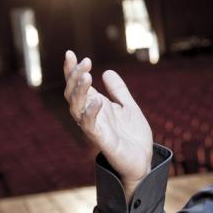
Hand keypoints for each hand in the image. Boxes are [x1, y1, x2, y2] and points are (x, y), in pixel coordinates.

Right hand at [63, 51, 152, 195]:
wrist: (143, 160)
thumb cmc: (133, 136)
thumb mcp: (129, 107)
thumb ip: (119, 91)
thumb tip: (107, 71)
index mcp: (95, 106)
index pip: (77, 85)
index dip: (71, 70)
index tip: (69, 52)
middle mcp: (90, 115)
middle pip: (72, 93)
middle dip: (74, 76)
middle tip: (85, 62)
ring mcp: (94, 128)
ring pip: (75, 108)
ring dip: (79, 91)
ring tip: (87, 76)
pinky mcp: (101, 141)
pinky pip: (89, 126)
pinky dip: (91, 113)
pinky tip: (98, 101)